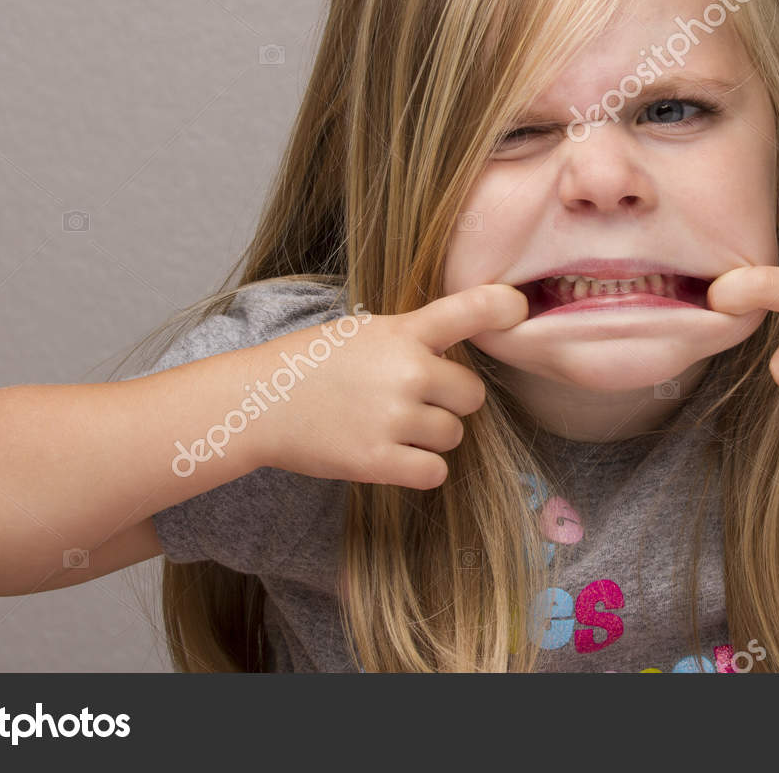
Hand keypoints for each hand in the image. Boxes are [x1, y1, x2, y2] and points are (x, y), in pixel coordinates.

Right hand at [256, 282, 528, 487]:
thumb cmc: (314, 364)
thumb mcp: (366, 332)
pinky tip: (394, 454)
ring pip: (454, 435)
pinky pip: (435, 471)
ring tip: (391, 425)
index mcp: (403, 331)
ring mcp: (394, 417)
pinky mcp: (379, 460)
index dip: (503, 307)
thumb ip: (415, 337)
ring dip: (432, 436)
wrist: (260, 403)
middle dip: (449, 400)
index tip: (518, 309)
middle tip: (411, 399)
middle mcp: (408, 371)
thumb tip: (461, 348)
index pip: (470, 309)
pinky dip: (421, 467)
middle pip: (471, 394)